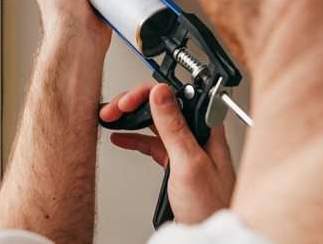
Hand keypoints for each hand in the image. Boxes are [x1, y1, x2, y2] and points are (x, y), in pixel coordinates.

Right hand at [100, 83, 235, 223]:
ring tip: (110, 118)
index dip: (144, 94)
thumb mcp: (188, 162)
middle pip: (159, 105)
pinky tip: (121, 137)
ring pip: (153, 123)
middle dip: (132, 103)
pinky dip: (133, 138)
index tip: (124, 102)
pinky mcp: (175, 162)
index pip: (171, 95)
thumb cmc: (212, 205)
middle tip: (111, 109)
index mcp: (204, 125)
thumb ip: (174, 127)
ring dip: (130, 118)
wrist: (211, 233)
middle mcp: (195, 132)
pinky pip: (151, 143)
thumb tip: (160, 93)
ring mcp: (184, 147)